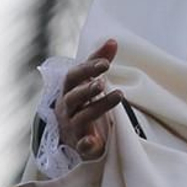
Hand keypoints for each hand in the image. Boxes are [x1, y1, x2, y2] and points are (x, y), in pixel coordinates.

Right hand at [54, 39, 123, 160]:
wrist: (69, 136)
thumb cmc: (80, 103)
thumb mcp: (87, 82)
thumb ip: (98, 62)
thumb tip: (113, 41)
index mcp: (68, 90)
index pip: (73, 76)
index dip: (88, 69)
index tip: (105, 63)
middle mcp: (67, 107)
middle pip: (73, 96)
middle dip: (87, 89)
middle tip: (103, 82)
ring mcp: (71, 126)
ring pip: (81, 117)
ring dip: (98, 106)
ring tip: (119, 95)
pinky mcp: (79, 145)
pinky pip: (81, 145)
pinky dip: (86, 143)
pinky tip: (92, 141)